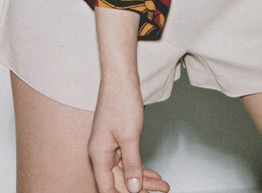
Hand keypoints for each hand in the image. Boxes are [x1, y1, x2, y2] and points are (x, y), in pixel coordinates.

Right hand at [89, 78, 168, 192]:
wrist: (121, 78)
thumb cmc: (121, 101)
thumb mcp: (129, 136)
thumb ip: (131, 164)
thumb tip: (133, 189)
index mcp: (99, 155)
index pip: (107, 189)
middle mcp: (101, 154)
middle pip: (119, 183)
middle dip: (140, 189)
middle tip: (161, 190)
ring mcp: (109, 147)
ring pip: (126, 173)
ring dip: (144, 180)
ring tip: (163, 186)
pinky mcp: (117, 140)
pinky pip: (128, 161)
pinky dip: (141, 168)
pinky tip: (153, 174)